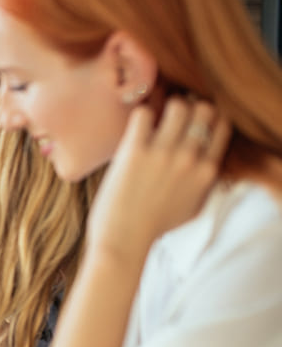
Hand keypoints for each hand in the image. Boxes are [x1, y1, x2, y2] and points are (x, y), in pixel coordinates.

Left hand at [87, 96, 230, 260]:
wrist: (124, 240)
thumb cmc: (154, 227)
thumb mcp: (193, 207)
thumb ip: (204, 183)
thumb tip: (207, 165)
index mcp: (207, 171)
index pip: (222, 126)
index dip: (208, 119)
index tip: (192, 123)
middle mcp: (190, 159)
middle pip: (203, 109)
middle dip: (190, 108)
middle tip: (172, 118)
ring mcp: (163, 153)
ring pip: (177, 105)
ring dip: (165, 108)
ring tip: (153, 122)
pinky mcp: (135, 151)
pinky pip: (143, 114)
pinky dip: (140, 115)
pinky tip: (135, 130)